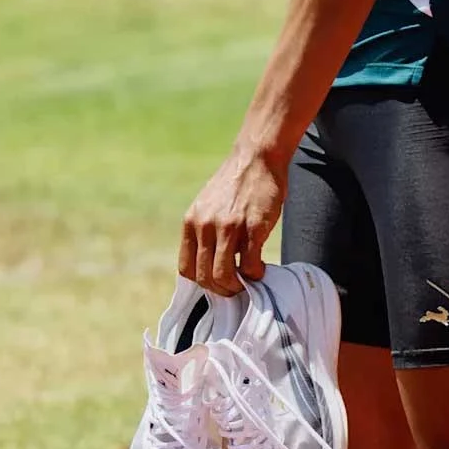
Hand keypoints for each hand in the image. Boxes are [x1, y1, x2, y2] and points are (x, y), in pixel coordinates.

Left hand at [180, 147, 286, 294]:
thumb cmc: (236, 186)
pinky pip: (249, 264)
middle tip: (237, 287)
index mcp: (191, 223)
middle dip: (222, 289)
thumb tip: (211, 262)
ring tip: (248, 279)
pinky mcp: (253, 227)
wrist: (256, 158)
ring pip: (223, 275)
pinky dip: (256, 274)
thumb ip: (205, 231)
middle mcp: (205, 226)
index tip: (218, 282)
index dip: (203, 283)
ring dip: (237, 286)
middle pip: (205, 277)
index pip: (186, 270)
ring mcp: (228, 227)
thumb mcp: (208, 207)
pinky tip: (261, 268)